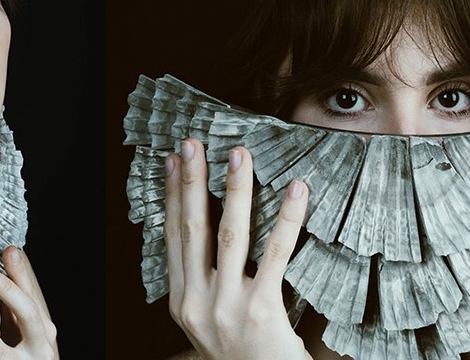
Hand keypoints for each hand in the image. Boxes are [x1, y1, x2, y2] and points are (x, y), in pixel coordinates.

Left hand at [0, 247, 57, 358]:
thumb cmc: (26, 354)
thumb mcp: (25, 330)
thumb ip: (14, 304)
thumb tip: (5, 259)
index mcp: (44, 329)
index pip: (33, 295)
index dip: (22, 272)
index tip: (8, 249)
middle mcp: (39, 347)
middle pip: (28, 314)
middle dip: (6, 290)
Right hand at [166, 138, 311, 359]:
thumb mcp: (213, 325)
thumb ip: (209, 288)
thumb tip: (214, 237)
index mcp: (183, 304)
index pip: (173, 239)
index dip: (174, 197)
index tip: (174, 163)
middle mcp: (198, 304)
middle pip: (192, 230)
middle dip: (192, 182)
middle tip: (192, 144)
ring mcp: (226, 308)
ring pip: (228, 236)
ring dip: (233, 190)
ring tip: (238, 156)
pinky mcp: (260, 312)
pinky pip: (274, 255)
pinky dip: (286, 219)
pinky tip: (296, 192)